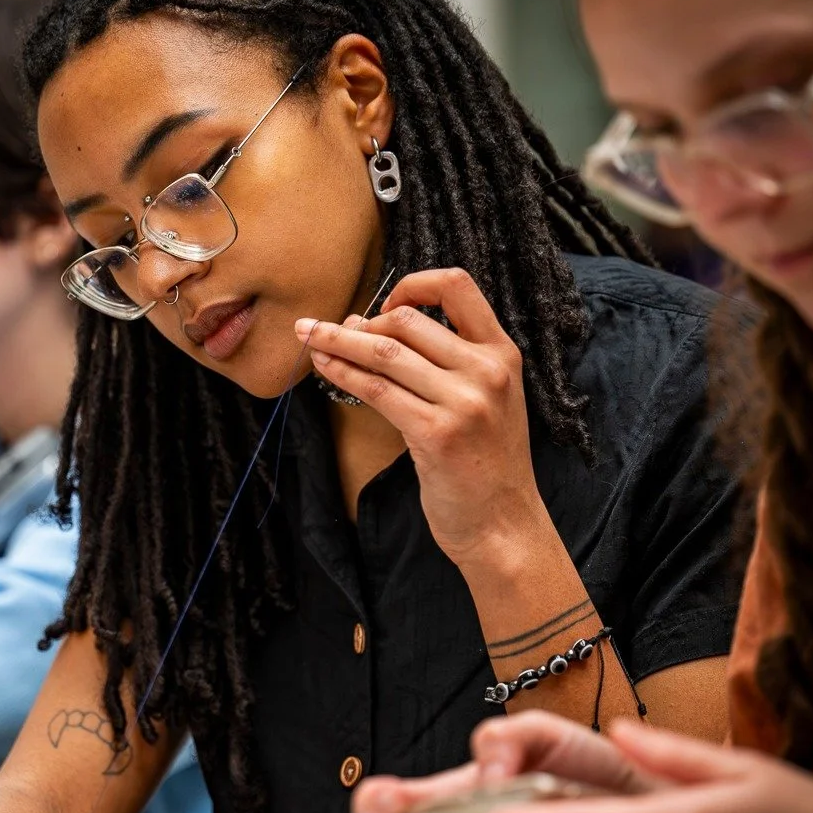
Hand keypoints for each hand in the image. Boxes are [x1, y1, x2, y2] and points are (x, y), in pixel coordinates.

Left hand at [295, 268, 549, 571]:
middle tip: (328, 332)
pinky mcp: (436, 433)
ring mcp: (464, 402)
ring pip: (385, 353)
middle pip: (407, 322)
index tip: (384, 306)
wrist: (503, 526)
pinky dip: (343, 373)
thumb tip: (366, 324)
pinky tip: (324, 368)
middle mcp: (487, 371)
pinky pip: (376, 390)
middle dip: (358, 323)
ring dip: (337, 342)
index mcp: (502, 354)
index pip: (457, 286)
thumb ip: (443, 363)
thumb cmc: (485, 464)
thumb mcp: (484, 401)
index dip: (412, 285)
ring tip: (310, 338)